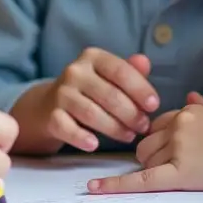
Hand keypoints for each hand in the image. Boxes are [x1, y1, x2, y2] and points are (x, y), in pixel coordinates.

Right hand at [12, 49, 158, 152]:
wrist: (48, 106)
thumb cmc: (89, 91)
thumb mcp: (108, 77)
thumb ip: (129, 71)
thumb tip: (145, 62)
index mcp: (92, 57)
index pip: (120, 70)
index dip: (140, 89)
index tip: (154, 106)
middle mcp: (74, 71)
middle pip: (109, 95)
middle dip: (131, 113)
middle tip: (143, 127)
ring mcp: (60, 94)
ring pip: (91, 113)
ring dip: (114, 128)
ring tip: (128, 136)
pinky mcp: (50, 116)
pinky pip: (67, 128)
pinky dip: (81, 137)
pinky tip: (94, 145)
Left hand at [86, 91, 202, 193]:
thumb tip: (191, 96)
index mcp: (187, 111)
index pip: (158, 125)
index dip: (162, 141)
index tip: (170, 150)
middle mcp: (178, 126)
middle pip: (147, 144)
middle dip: (154, 156)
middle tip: (180, 166)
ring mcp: (178, 148)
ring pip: (146, 160)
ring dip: (155, 169)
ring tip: (187, 174)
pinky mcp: (181, 172)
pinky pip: (142, 180)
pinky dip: (116, 185)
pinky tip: (95, 189)